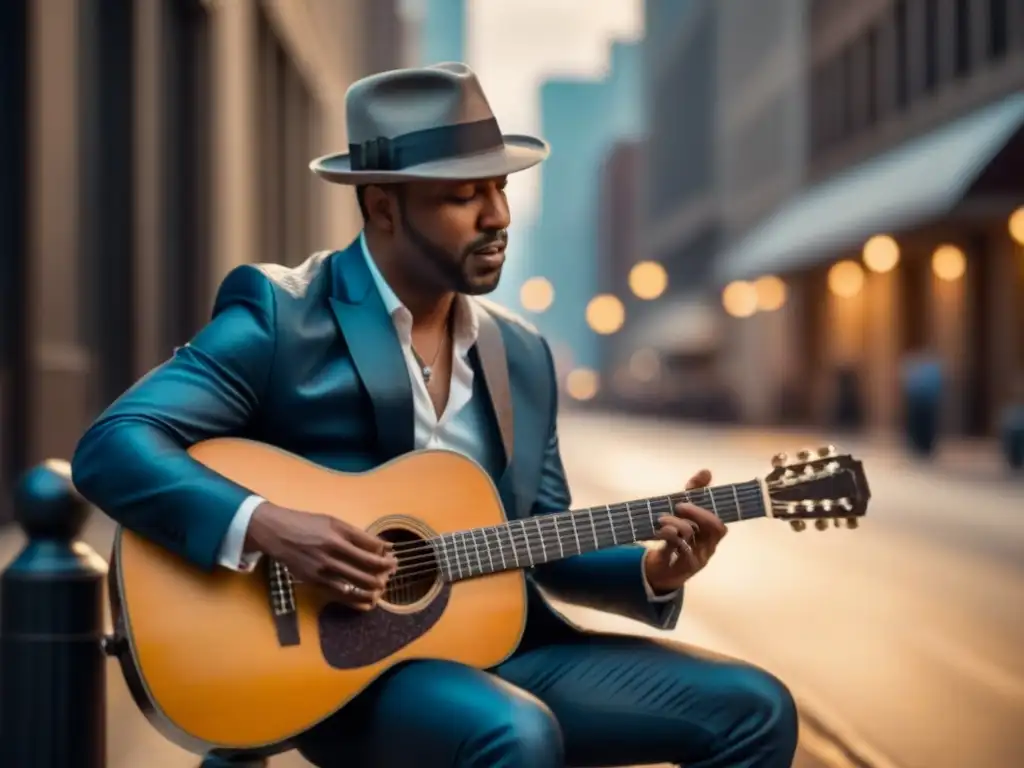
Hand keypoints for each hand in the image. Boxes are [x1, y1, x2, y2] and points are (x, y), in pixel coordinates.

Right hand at [245, 502, 397, 610]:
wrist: (277, 533)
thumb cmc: (308, 524)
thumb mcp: (333, 522)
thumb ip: (358, 535)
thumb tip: (383, 546)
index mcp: (339, 534)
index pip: (371, 548)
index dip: (385, 555)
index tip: (392, 558)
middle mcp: (332, 551)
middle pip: (367, 567)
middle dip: (384, 571)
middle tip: (392, 571)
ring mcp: (323, 568)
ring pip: (356, 583)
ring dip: (374, 587)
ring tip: (382, 587)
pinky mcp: (315, 581)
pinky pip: (340, 594)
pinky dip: (357, 600)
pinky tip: (368, 602)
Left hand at [643, 469, 727, 593]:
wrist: (661, 569)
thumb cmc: (676, 538)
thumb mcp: (682, 514)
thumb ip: (693, 493)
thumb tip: (707, 471)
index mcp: (711, 533)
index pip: (719, 520)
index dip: (708, 505)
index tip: (690, 492)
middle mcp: (710, 545)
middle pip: (715, 527)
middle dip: (697, 512)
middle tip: (679, 505)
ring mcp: (699, 556)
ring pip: (694, 535)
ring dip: (677, 523)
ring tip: (662, 519)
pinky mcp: (684, 565)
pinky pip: (680, 549)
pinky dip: (669, 536)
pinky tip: (659, 531)